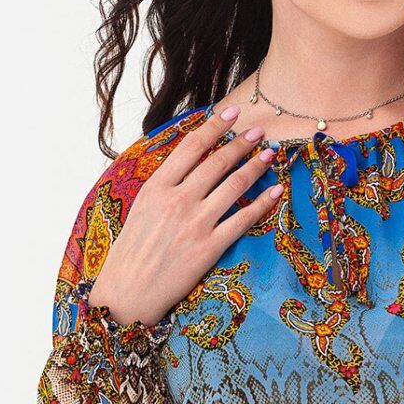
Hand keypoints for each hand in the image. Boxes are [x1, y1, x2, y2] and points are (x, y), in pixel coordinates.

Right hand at [87, 107, 283, 327]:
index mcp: (157, 187)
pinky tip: (275, 191)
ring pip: (235, 185)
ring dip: (256, 166)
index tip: (232, 113)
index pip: (191, 146)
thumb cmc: (131, 250)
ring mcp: (196, 224)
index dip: (215, 126)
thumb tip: (189, 161)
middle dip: (242, 143)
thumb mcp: (140, 207)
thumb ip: (164, 184)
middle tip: (259, 131)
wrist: (128, 291)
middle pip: (218, 162)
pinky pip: (243, 219)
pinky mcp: (210, 247)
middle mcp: (178, 200)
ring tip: (270, 154)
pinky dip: (263, 203)